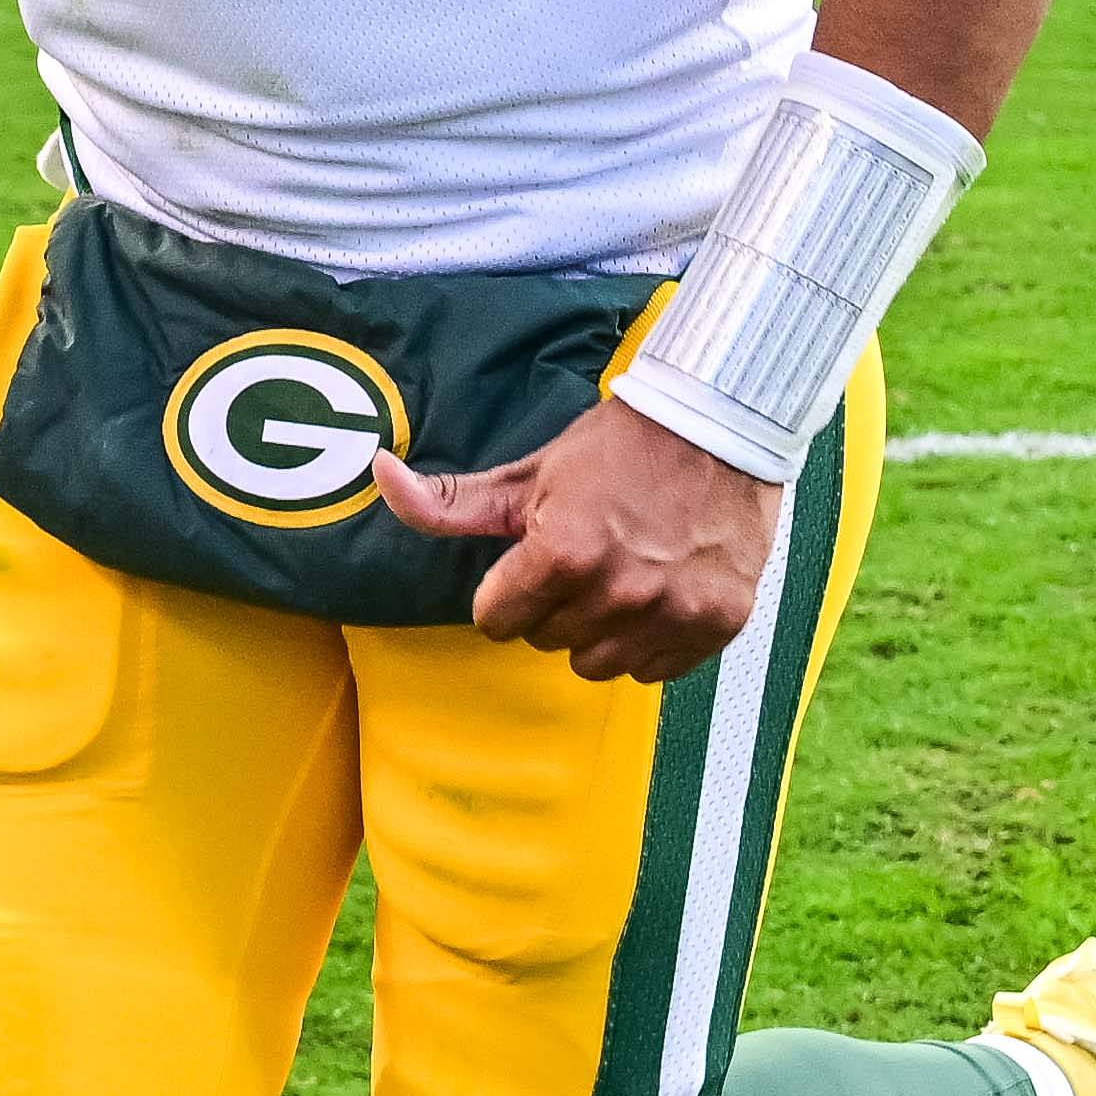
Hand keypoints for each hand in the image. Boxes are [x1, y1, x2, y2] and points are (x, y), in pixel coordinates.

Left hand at [372, 398, 779, 683]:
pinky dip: (650, 642)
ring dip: (599, 630)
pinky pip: (653, 671)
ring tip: (620, 577)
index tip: (535, 558)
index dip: (508, 589)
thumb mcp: (527, 474)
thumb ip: (448, 501)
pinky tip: (658, 593)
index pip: (495, 620)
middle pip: (546, 640)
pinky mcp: (716, 623)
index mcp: (561, 555)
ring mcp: (670, 613)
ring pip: (597, 665)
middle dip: (553, 604)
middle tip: (585, 555)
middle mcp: (616, 593)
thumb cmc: (617, 446)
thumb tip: (376, 473)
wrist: (719, 424)